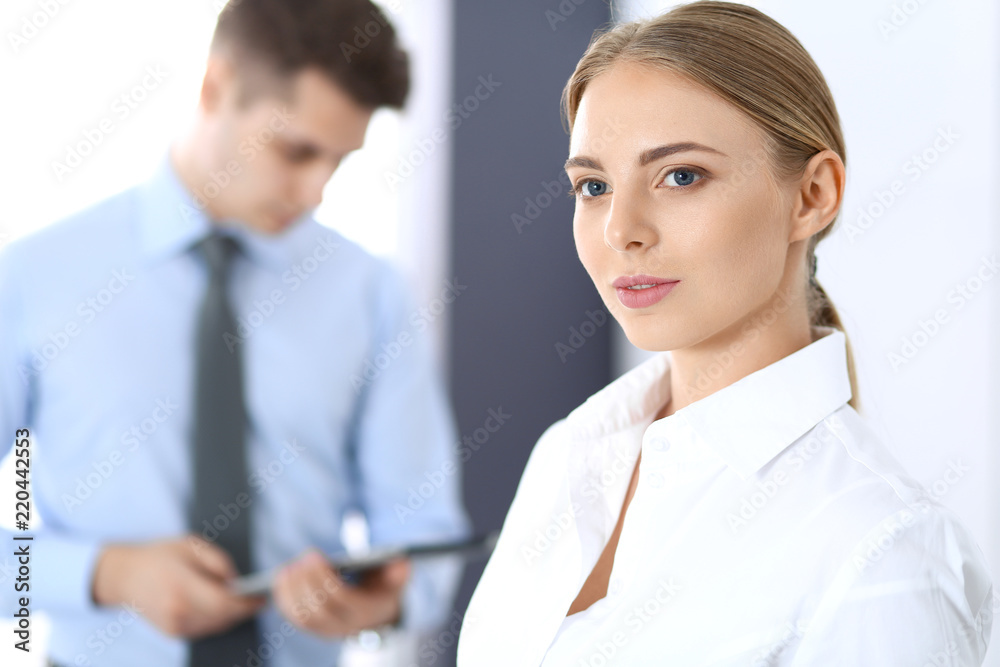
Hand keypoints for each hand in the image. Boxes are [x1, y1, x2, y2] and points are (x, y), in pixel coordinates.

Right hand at [91, 536, 265, 638]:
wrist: (126, 576)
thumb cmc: (162, 556)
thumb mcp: (192, 545)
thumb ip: (219, 561)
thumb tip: (237, 581)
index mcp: (181, 585)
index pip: (223, 602)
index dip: (247, 603)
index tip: (262, 599)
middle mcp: (177, 610)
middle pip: (223, 617)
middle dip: (243, 609)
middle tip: (258, 599)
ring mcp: (174, 625)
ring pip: (216, 626)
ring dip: (232, 615)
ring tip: (244, 602)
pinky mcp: (173, 633)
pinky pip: (205, 629)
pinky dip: (218, 619)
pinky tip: (222, 606)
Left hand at [272, 549, 409, 636]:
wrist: (379, 611)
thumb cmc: (385, 586)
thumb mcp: (397, 577)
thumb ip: (400, 570)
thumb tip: (401, 561)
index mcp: (366, 611)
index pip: (340, 597)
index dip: (323, 577)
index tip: (314, 555)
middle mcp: (346, 626)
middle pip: (318, 608)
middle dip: (305, 581)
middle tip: (300, 559)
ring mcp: (329, 631)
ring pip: (303, 617)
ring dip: (290, 592)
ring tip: (286, 569)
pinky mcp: (316, 629)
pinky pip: (296, 619)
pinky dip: (284, 600)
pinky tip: (281, 580)